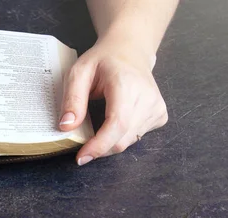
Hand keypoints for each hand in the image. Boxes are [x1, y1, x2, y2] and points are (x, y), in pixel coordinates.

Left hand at [59, 38, 167, 165]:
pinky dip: (121, 136)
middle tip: (83, 144)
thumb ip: (72, 99)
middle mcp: (147, 98)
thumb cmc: (102, 61)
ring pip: (129, 141)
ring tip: (100, 122)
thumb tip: (67, 127)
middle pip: (122, 138)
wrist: (130, 50)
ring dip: (109, 142)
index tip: (81, 157)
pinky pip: (136, 137)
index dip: (99, 145)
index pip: (117, 123)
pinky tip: (116, 119)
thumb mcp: (79, 72)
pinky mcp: (160, 115)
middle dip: (99, 148)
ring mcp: (157, 108)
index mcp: (127, 85)